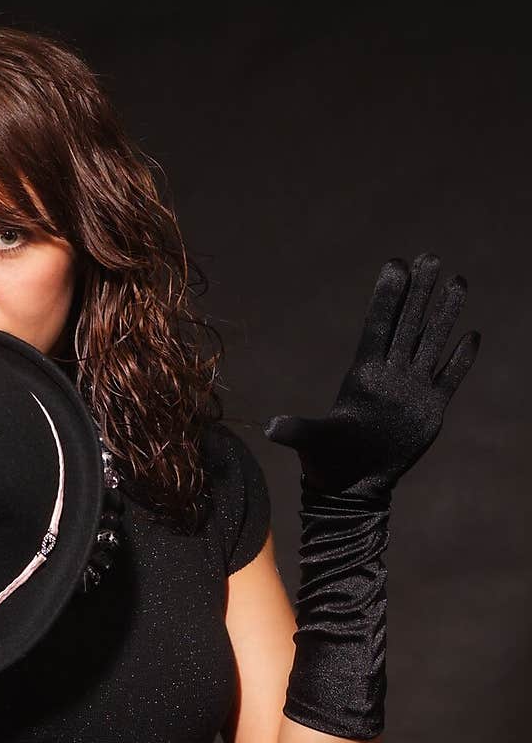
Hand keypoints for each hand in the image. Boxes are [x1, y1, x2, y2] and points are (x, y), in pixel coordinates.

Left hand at [263, 252, 481, 502]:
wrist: (351, 485)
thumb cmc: (326, 461)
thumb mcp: (311, 443)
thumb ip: (297, 430)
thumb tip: (271, 429)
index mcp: (363, 375)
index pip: (378, 327)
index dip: (387, 297)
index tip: (396, 264)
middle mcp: (390, 376)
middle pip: (408, 325)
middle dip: (420, 292)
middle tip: (431, 256)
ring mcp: (412, 390)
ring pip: (432, 343)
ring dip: (445, 315)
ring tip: (458, 280)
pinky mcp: (430, 410)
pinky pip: (449, 378)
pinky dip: (461, 359)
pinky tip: (471, 335)